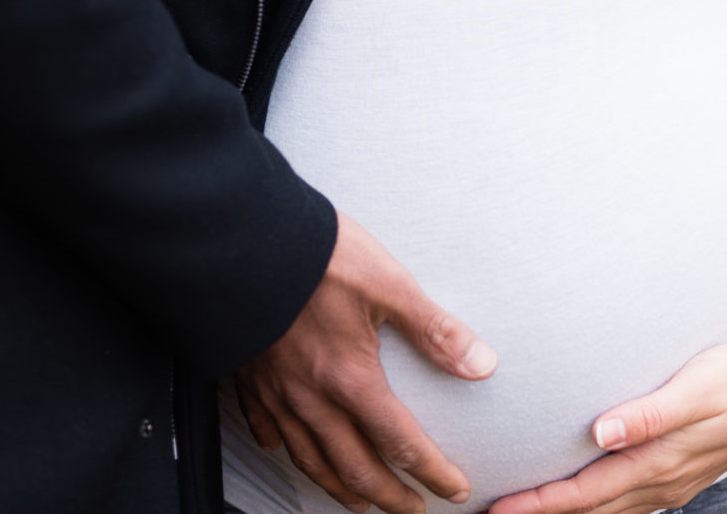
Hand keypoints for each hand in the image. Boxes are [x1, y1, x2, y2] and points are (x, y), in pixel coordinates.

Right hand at [236, 211, 496, 513]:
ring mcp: (275, 391)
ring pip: (309, 458)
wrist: (244, 239)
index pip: (399, 441)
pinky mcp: (249, 376)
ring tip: (360, 501)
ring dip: (340, 486)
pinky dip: (281, 448)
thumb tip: (481, 364)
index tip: (453, 488)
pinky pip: (264, 428)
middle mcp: (311, 397)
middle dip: (388, 495)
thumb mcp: (389, 284)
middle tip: (412, 509)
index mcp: (350, 378)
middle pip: (354, 466)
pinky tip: (287, 450)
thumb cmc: (317, 256)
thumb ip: (435, 330)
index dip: (431, 471)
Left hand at [484, 297, 726, 513]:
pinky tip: (576, 497)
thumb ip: (650, 413)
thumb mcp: (699, 386)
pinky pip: (625, 501)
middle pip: (590, 511)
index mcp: (661, 462)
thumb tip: (601, 433)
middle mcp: (663, 481)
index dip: (541, 505)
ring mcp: (672, 483)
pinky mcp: (678, 473)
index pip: (586, 494)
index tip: (498, 508)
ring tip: (522, 512)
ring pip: (607, 511)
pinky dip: (593, 505)